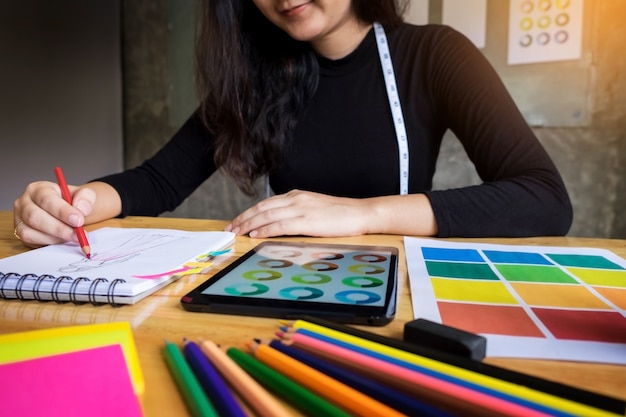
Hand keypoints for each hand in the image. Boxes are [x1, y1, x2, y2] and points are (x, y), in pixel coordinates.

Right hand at [13, 181, 95, 247]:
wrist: (68, 211)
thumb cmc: (71, 202)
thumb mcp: (83, 195)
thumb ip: (85, 198)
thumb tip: (81, 210)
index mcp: (38, 189)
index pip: (46, 199)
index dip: (62, 211)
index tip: (78, 220)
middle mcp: (24, 202)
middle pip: (34, 216)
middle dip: (59, 228)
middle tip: (77, 234)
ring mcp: (20, 218)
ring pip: (30, 231)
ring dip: (55, 237)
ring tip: (73, 237)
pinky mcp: (21, 232)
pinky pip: (31, 241)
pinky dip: (49, 242)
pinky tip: (63, 239)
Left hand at [226, 189, 373, 237]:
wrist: (361, 213)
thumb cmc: (341, 214)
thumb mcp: (314, 209)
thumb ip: (296, 213)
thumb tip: (279, 223)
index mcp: (296, 195)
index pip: (265, 204)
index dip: (248, 213)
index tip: (236, 221)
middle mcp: (296, 199)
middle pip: (262, 208)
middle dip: (243, 218)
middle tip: (229, 228)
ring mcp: (301, 209)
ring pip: (267, 215)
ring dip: (249, 224)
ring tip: (237, 232)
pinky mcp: (307, 221)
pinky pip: (280, 225)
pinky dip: (265, 229)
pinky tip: (256, 234)